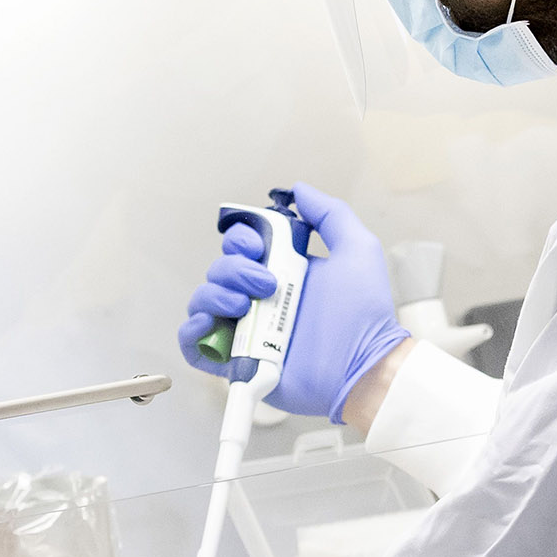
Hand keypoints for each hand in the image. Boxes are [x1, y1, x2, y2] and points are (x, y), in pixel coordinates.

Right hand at [177, 182, 409, 423]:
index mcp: (283, 271)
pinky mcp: (236, 362)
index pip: (242, 245)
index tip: (260, 247)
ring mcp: (246, 330)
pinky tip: (210, 325)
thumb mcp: (357, 250)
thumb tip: (299, 190)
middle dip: (233, 269)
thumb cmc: (364, 314)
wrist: (361, 366)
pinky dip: (192, 332)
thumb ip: (331, 215)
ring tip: (245, 307)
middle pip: (219, 269)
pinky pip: (194, 345)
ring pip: (203, 300)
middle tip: (266, 285)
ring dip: (216, 295)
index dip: (242, 239)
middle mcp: (260, 298)